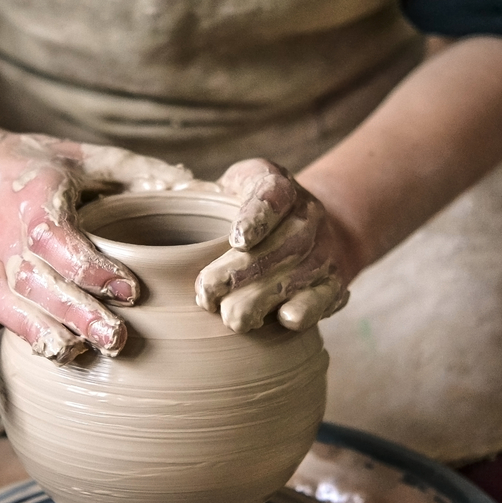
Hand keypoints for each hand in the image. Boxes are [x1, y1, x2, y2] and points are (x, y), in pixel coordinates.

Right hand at [0, 133, 198, 400]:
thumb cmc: (37, 168)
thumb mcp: (83, 156)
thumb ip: (134, 171)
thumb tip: (192, 183)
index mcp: (33, 200)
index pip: (59, 239)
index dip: (91, 267)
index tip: (131, 291)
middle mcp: (5, 238)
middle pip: (37, 281)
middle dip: (75, 313)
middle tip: (116, 339)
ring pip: (8, 307)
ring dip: (36, 334)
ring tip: (72, 357)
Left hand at [195, 159, 351, 332]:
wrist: (310, 228)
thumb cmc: (246, 210)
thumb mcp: (227, 188)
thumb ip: (198, 194)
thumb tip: (167, 196)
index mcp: (277, 183)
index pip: (272, 195)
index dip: (257, 216)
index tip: (238, 238)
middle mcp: (307, 214)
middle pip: (282, 244)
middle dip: (242, 272)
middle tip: (206, 294)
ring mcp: (323, 249)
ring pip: (298, 275)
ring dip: (263, 299)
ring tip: (230, 317)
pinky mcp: (334, 282)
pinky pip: (323, 297)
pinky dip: (306, 309)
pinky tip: (282, 319)